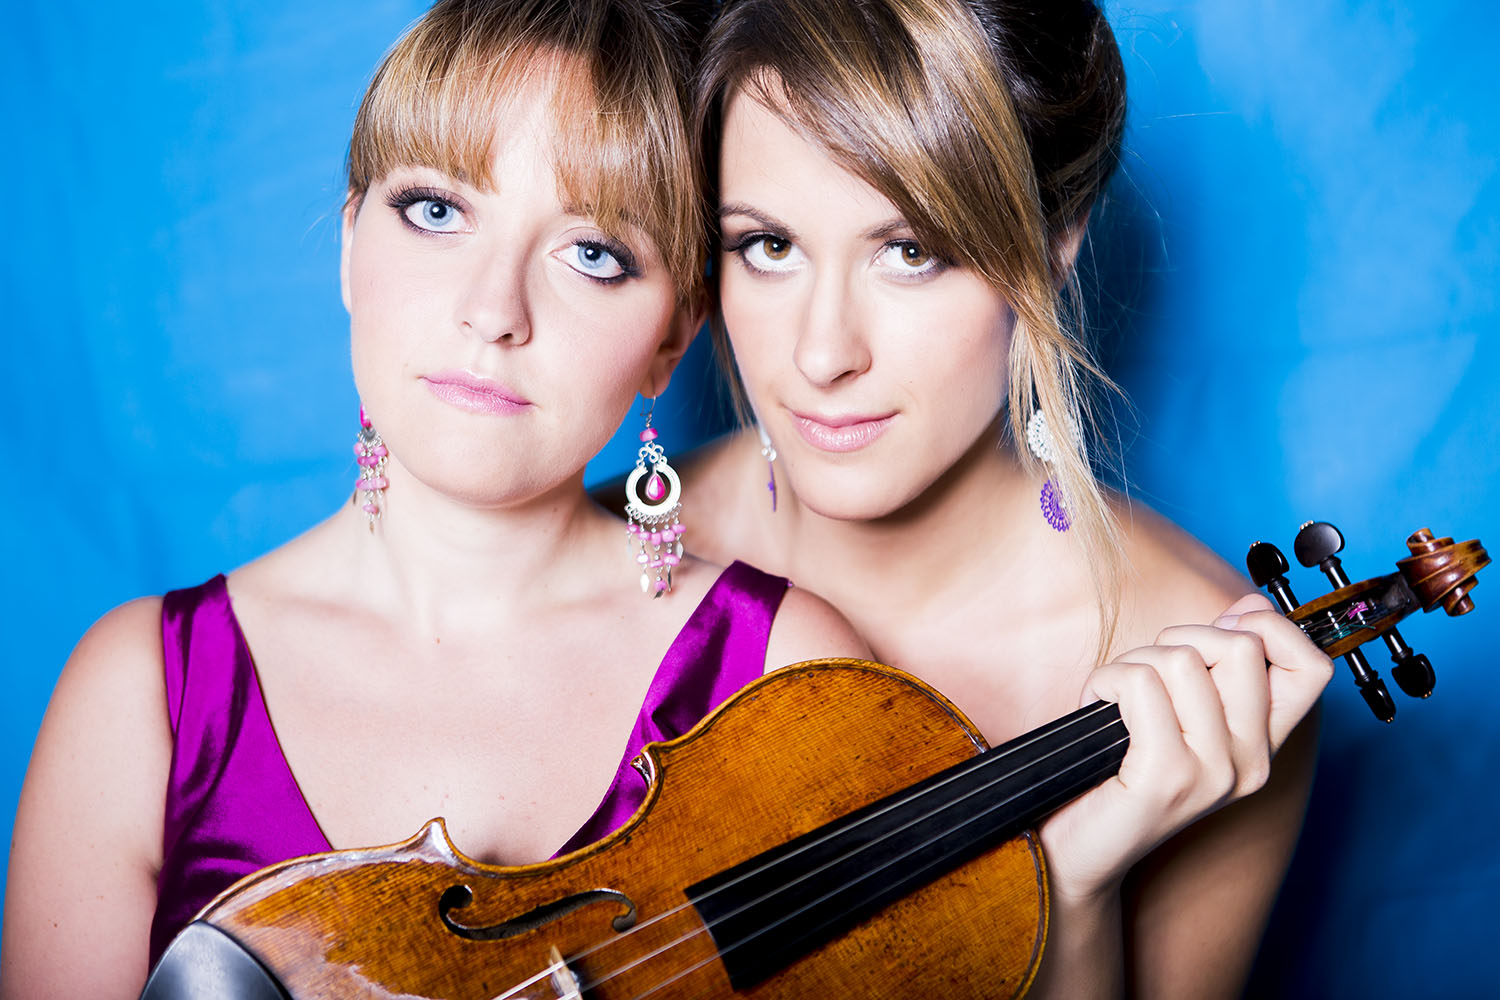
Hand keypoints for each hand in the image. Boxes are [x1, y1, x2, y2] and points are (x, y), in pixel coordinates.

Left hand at [1036, 593, 1333, 902]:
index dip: (1270, 631)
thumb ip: (1220, 666)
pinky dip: (1105, 681)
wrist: (1080, 851)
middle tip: (1146, 676)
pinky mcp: (1168, 776)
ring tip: (1116, 702)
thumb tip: (1253, 607)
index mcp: (1261, 746)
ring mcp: (1214, 772)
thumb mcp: (1182, 714)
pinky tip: (1098, 709)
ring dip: (1131, 665)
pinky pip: (1139, 683)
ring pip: (1181, 659)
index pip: (1312, 669)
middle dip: (1179, 638)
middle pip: (1241, 646)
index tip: (1216, 637)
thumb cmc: (1120, 773)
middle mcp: (1250, 763)